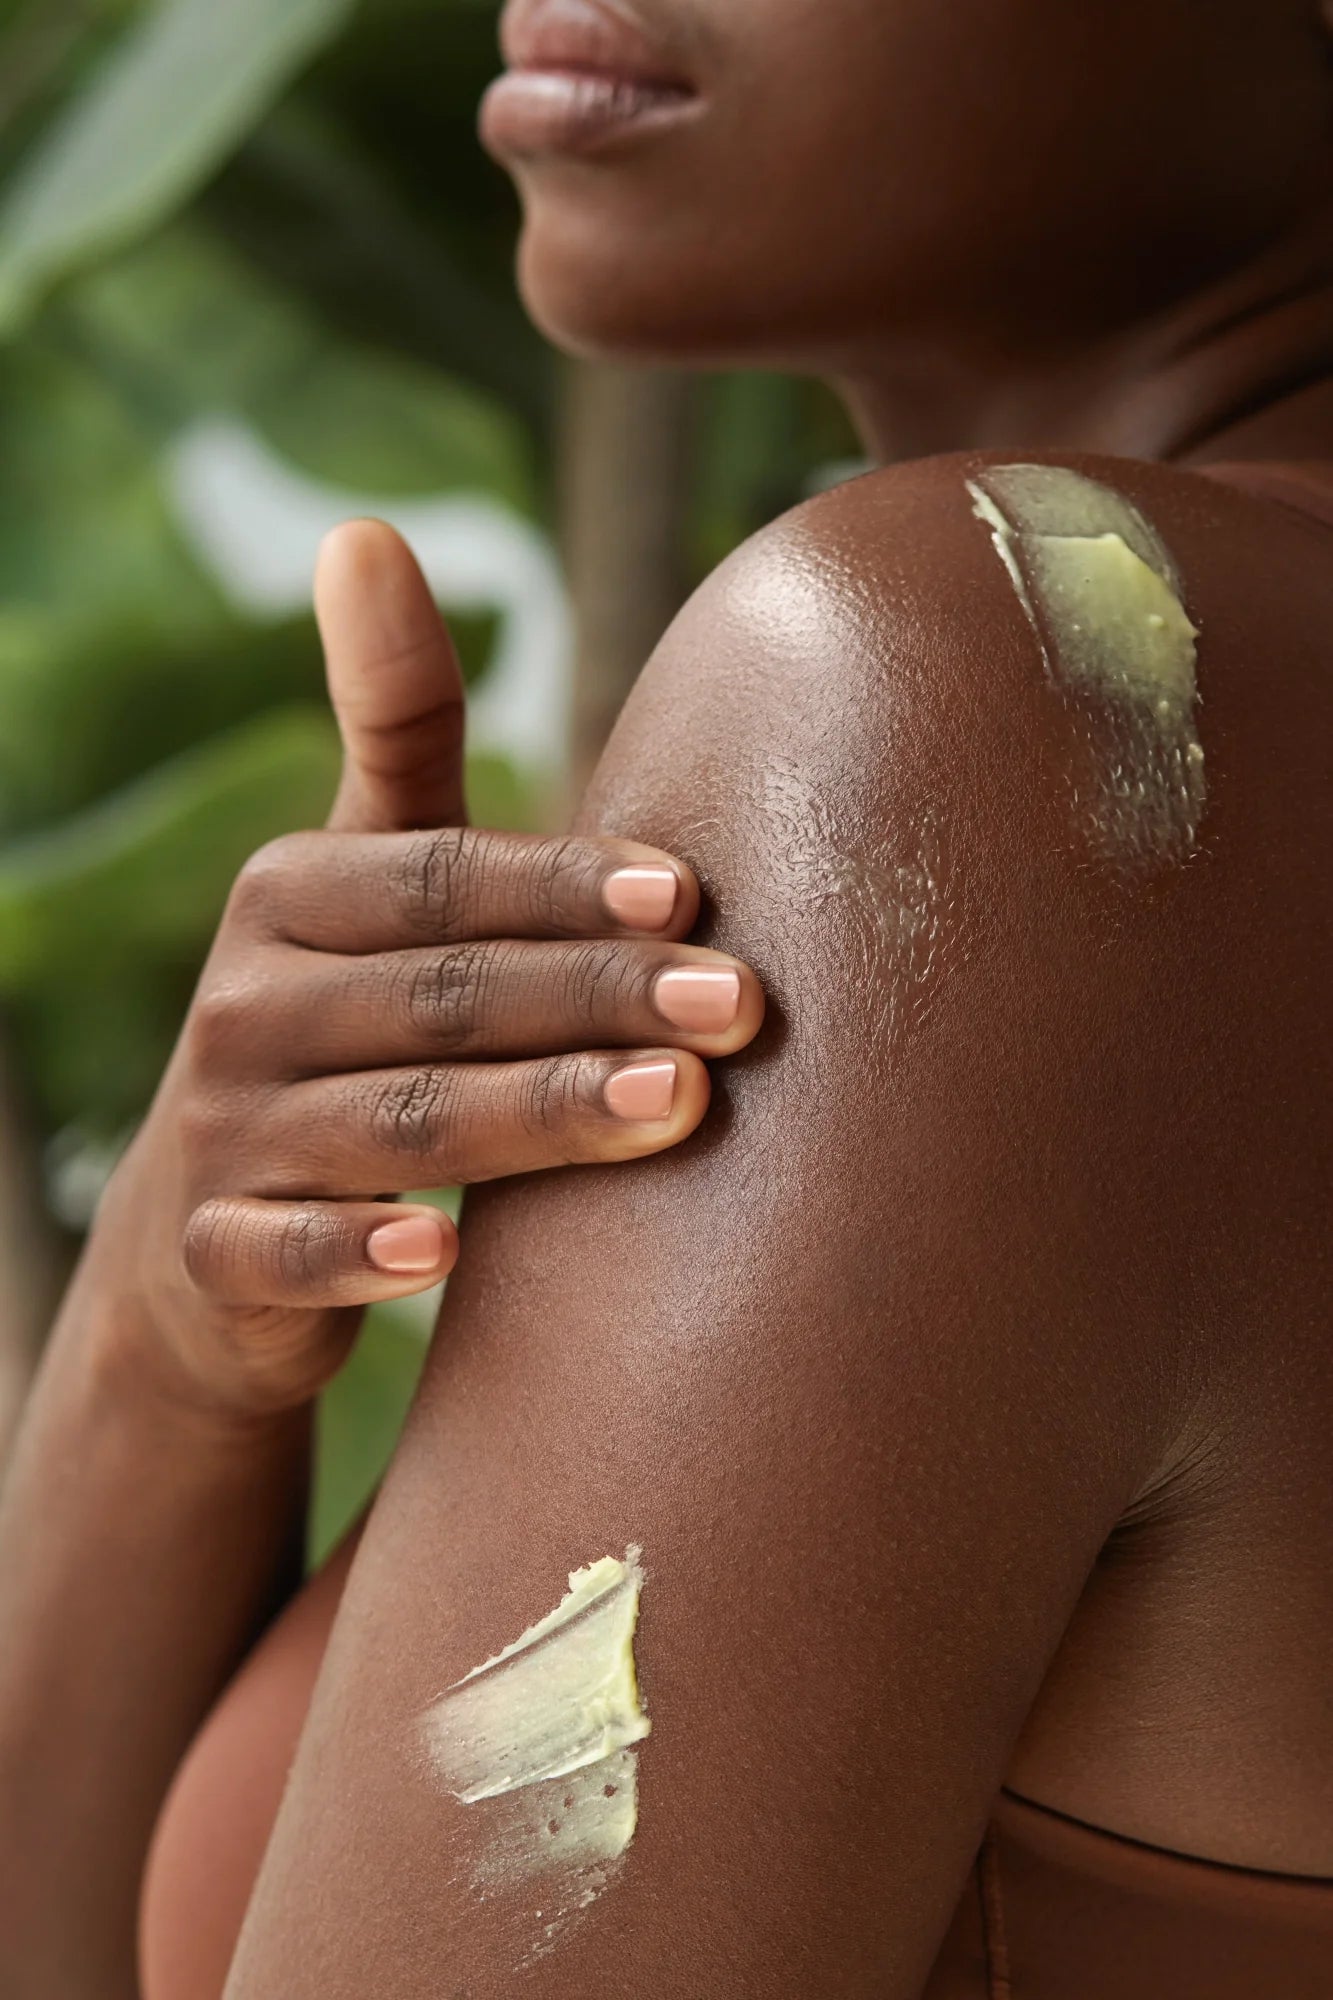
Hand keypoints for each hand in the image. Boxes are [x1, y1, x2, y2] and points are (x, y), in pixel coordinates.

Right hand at [94, 522, 762, 1420]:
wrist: (212, 1216)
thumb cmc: (345, 1016)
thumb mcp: (363, 874)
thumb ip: (393, 726)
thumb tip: (364, 528)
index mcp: (292, 894)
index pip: (444, 880)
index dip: (567, 888)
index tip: (692, 894)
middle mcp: (246, 999)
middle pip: (444, 994)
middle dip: (597, 997)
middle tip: (740, 1009)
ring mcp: (227, 1130)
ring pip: (397, 1121)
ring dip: (536, 1112)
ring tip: (674, 1106)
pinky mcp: (214, 1252)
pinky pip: (286, 1253)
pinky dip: (357, 1258)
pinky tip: (441, 1261)